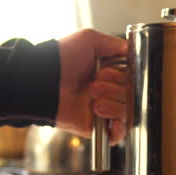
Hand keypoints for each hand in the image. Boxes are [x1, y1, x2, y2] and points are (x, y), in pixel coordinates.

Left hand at [55, 29, 126, 144]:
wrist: (43, 81)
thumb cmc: (61, 59)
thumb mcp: (89, 39)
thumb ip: (114, 44)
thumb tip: (132, 51)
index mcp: (108, 74)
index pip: (132, 79)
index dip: (123, 76)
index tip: (107, 72)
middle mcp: (107, 92)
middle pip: (131, 96)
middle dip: (115, 90)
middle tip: (93, 85)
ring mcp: (103, 110)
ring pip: (127, 113)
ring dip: (113, 105)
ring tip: (93, 100)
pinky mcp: (95, 127)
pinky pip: (118, 135)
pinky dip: (119, 129)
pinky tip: (110, 120)